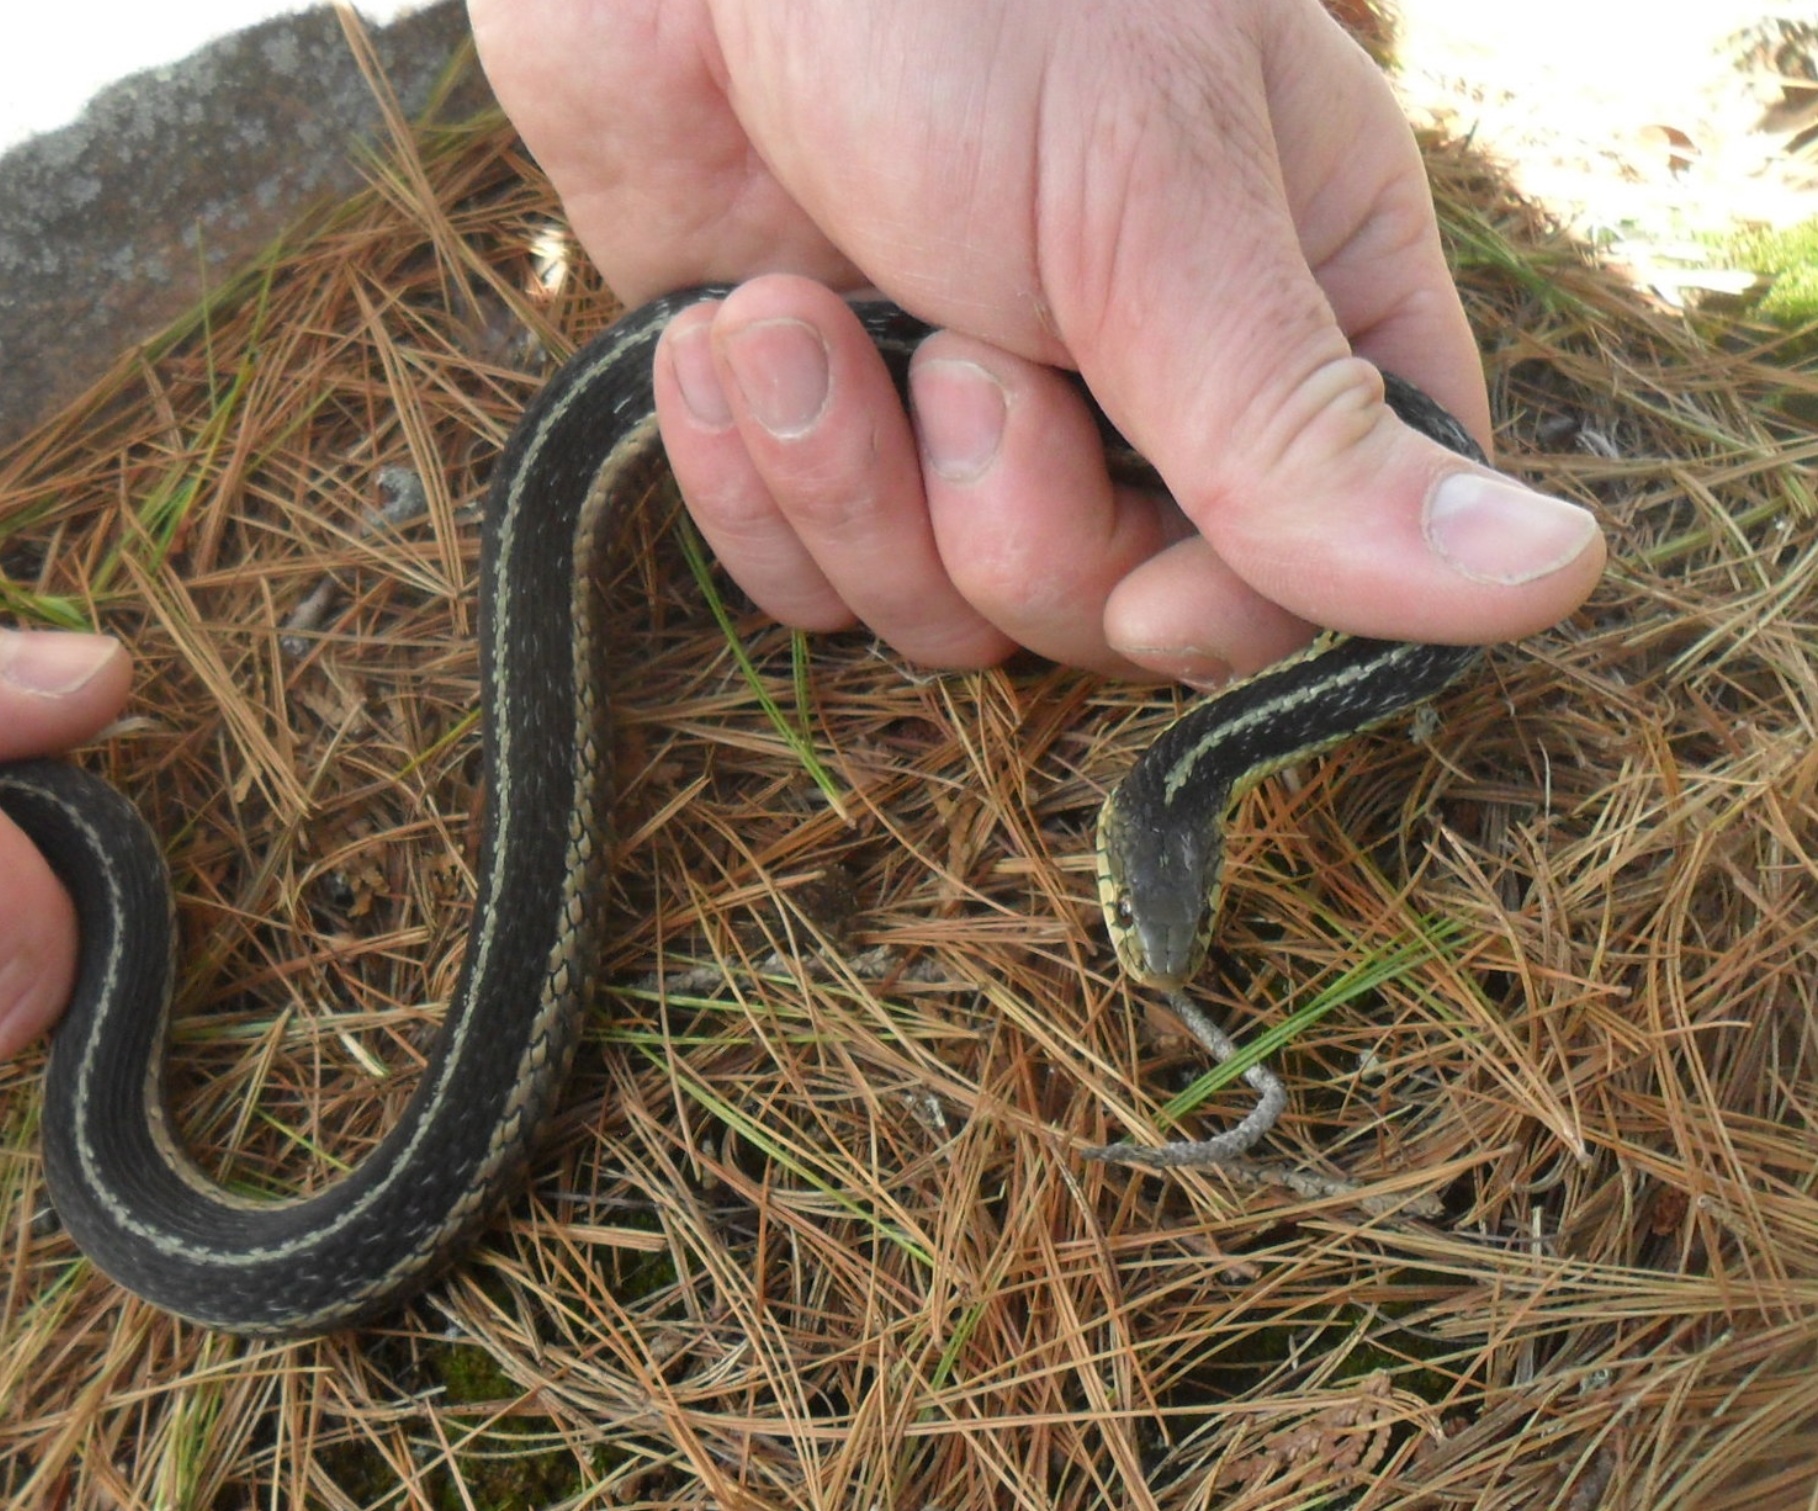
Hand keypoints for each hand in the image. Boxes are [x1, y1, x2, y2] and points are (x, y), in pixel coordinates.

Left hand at [469, 0, 1604, 682]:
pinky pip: (795, 581)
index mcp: (1285, 314)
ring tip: (785, 310)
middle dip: (1002, 515)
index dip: (1215, 615)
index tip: (1139, 571)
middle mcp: (1129, 391)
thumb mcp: (1157, 201)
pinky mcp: (807, 435)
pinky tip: (720, 334)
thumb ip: (1307, 424)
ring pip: (940, 619)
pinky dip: (744, 478)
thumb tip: (1558, 582)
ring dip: (845, 483)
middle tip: (950, 348)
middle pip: (1105, 620)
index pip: (1308, 579)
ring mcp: (951, 420)